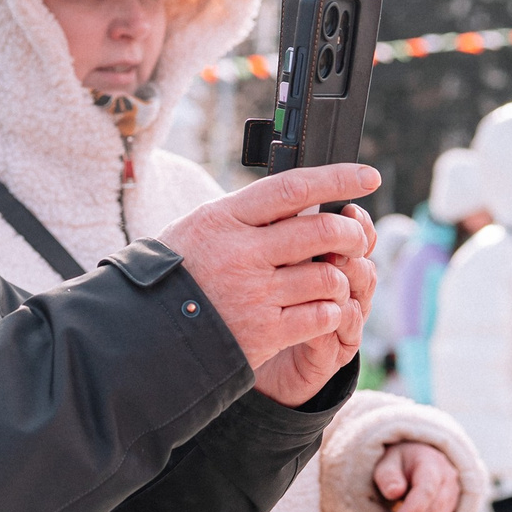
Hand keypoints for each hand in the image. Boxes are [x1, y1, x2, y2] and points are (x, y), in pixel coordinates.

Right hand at [161, 164, 379, 400]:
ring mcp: (255, 293)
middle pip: (322, 230)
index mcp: (224, 219)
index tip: (367, 177)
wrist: (144, 334)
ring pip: (328, 276)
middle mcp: (242, 253)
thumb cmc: (174, 277)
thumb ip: (243, 216)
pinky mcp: (265, 332)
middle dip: (351, 233)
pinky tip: (318, 310)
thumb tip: (296, 200)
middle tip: (356, 238)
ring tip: (330, 281)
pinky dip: (329, 311)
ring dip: (340, 278)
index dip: (337, 178)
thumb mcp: (196, 230)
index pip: (293, 188)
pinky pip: (321, 315)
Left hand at [372, 443, 461, 511]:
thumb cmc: (399, 461)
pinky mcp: (448, 511)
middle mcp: (448, 481)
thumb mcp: (387, 461)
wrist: (417, 460)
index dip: (411, 511)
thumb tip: (394, 492)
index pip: (426, 491)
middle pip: (431, 511)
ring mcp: (451, 498)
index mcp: (433, 464)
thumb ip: (389, 475)